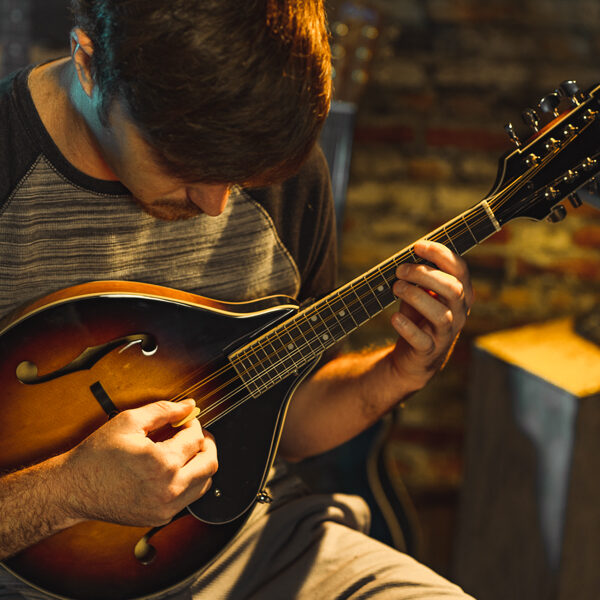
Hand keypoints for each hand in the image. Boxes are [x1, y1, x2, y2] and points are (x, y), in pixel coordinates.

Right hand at [62, 399, 216, 526]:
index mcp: (162, 462)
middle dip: (206, 443)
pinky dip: (190, 481)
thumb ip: (164, 410)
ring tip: (186, 451)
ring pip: (205, 483)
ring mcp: (166, 507)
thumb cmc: (97, 455)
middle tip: (195, 434)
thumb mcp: (129, 421)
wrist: (74, 489)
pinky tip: (176, 469)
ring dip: (201, 463)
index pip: (196, 438)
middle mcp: (169, 488)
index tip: (186, 420)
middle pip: (209, 463)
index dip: (193, 423)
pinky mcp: (161, 517)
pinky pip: (190, 498)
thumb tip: (189, 406)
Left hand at [389, 240, 472, 391]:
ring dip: (415, 296)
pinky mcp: (429, 351)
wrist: (414, 355)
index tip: (418, 246)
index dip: (440, 254)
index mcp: (461, 294)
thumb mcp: (422, 292)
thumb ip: (421, 274)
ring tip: (396, 288)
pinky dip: (407, 327)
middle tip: (400, 270)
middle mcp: (459, 313)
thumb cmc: (419, 316)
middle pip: (453, 289)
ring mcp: (446, 333)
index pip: (460, 269)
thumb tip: (409, 252)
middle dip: (424, 274)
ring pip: (440, 314)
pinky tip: (395, 317)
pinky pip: (422, 340)